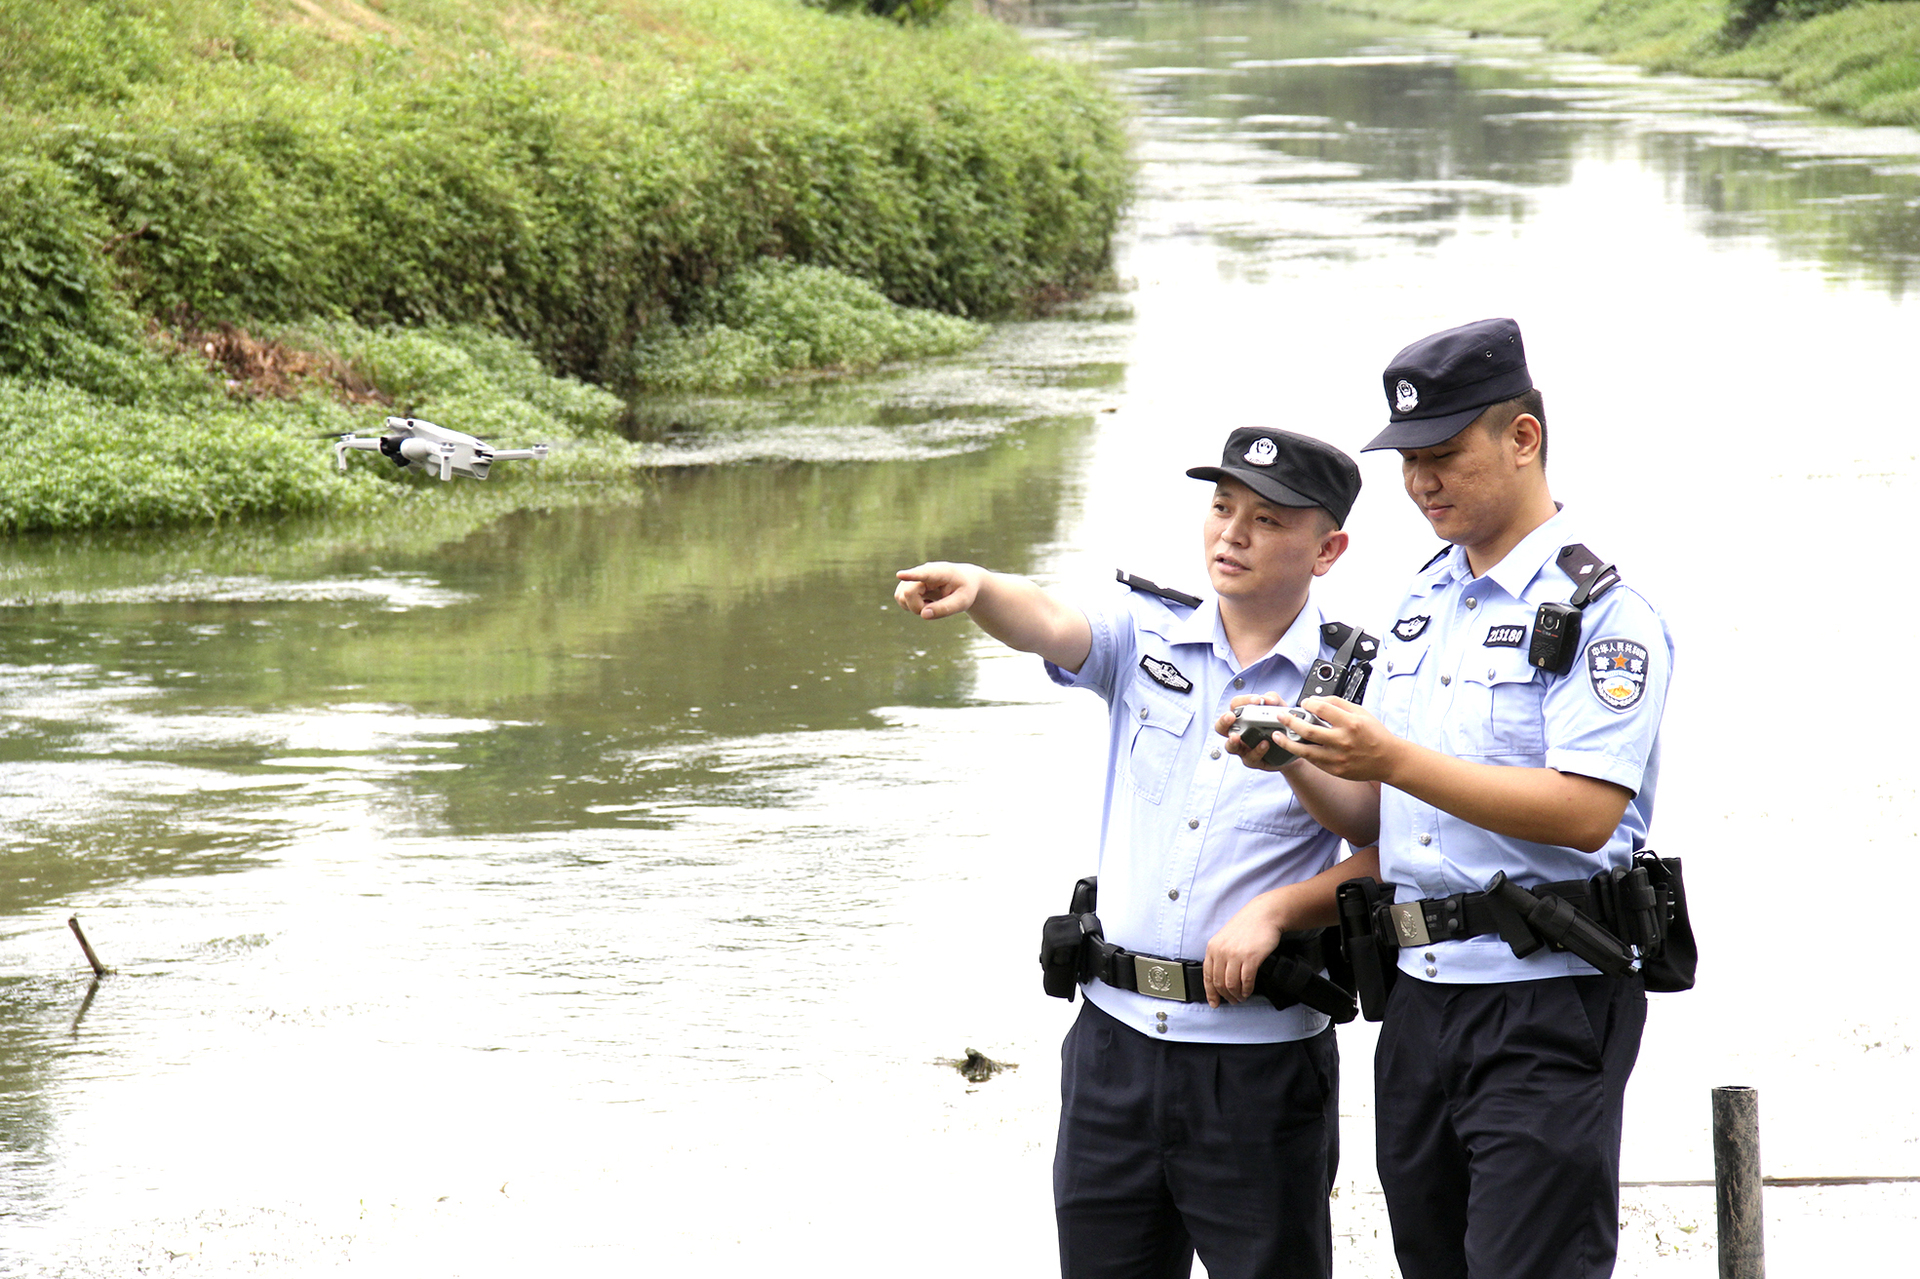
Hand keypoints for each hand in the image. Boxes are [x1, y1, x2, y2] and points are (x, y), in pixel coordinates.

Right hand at [894, 562, 985, 619]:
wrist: (963, 580)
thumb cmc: (964, 590)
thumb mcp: (962, 602)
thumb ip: (945, 609)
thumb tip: (923, 615)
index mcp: (941, 572)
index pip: (925, 573)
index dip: (911, 575)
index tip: (900, 575)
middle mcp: (923, 570)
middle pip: (908, 593)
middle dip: (917, 607)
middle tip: (934, 608)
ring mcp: (913, 576)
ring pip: (901, 597)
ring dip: (915, 607)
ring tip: (932, 603)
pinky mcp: (906, 583)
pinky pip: (900, 599)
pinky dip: (911, 606)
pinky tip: (924, 602)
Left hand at [1203, 890, 1292, 1006]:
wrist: (1264, 914)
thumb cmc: (1247, 925)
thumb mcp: (1225, 938)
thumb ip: (1220, 954)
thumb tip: (1219, 976)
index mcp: (1213, 947)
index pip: (1207, 976)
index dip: (1210, 993)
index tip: (1214, 1003)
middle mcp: (1222, 952)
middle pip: (1219, 983)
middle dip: (1226, 996)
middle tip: (1232, 1001)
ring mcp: (1236, 955)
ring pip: (1232, 985)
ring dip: (1237, 995)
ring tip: (1241, 997)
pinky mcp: (1251, 958)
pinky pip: (1246, 981)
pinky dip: (1247, 990)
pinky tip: (1248, 991)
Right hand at [1212, 693, 1299, 772]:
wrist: (1294, 747)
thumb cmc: (1280, 725)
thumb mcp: (1280, 709)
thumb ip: (1273, 700)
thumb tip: (1267, 699)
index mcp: (1242, 717)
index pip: (1235, 706)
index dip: (1243, 701)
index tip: (1257, 700)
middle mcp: (1239, 732)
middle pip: (1220, 727)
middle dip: (1223, 721)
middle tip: (1230, 716)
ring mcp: (1244, 748)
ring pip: (1230, 746)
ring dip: (1232, 741)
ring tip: (1236, 736)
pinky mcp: (1253, 760)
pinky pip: (1250, 758)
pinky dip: (1257, 751)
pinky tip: (1265, 744)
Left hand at [1275, 695, 1400, 783]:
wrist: (1388, 759)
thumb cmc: (1375, 735)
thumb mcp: (1361, 712)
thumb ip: (1338, 703)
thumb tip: (1316, 700)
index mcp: (1350, 723)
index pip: (1321, 708)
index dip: (1308, 703)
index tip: (1304, 703)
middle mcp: (1342, 741)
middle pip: (1307, 729)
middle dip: (1289, 721)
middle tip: (1280, 716)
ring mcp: (1337, 757)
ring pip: (1304, 750)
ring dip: (1286, 742)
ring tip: (1276, 735)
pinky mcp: (1334, 770)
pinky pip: (1312, 760)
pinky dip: (1300, 752)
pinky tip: (1294, 746)